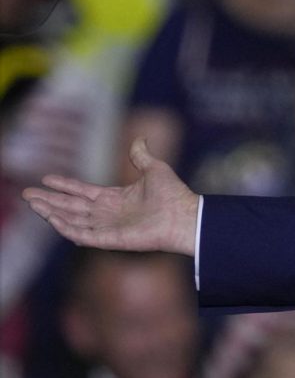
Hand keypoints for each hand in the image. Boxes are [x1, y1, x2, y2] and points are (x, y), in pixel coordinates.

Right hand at [23, 138, 198, 255]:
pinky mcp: (110, 240)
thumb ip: (141, 156)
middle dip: (48, 201)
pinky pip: (82, 235)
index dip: (64, 185)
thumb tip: (140, 137)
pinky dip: (66, 227)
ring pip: (72, 220)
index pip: (83, 192)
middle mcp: (108, 214)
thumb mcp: (155, 169)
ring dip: (51, 212)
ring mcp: (108, 228)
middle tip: (26, 194)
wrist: (185, 216)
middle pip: (71, 207)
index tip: (46, 179)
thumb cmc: (174, 195)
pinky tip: (51, 217)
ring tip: (33, 204)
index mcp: (116, 198)